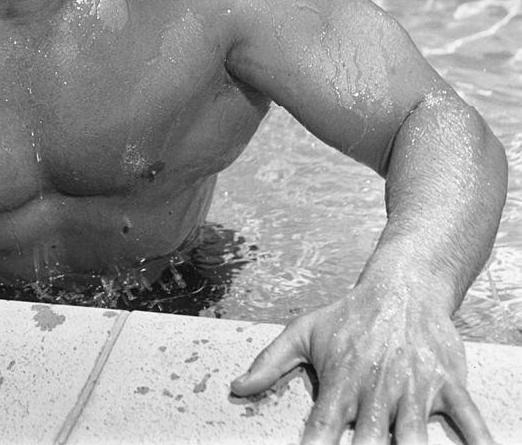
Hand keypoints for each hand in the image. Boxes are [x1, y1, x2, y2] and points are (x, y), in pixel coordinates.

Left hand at [230, 285, 492, 443]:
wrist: (401, 287)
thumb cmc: (349, 315)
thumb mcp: (303, 332)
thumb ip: (269, 363)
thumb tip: (236, 389)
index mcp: (340, 382)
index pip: (321, 430)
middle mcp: (377, 390)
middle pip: (370, 442)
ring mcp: (415, 389)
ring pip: (416, 439)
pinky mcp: (449, 385)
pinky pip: (471, 421)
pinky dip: (481, 441)